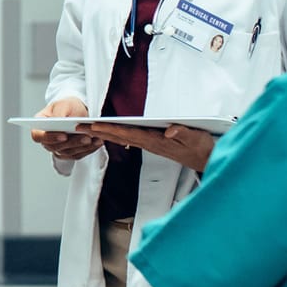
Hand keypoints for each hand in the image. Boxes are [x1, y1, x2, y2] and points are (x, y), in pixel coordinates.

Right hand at [31, 98, 102, 161]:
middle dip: (72, 143)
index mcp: (39, 126)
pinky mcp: (69, 153)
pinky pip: (78, 154)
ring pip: (68, 152)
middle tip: (85, 137)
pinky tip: (97, 142)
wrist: (78, 111)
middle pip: (55, 147)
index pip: (38, 136)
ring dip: (82, 147)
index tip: (63, 135)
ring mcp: (57, 148)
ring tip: (94, 139)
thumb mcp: (62, 104)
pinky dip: (88, 149)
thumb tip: (58, 121)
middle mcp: (46, 140)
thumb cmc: (67, 106)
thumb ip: (59, 113)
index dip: (49, 137)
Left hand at [80, 121, 218, 172]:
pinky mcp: (153, 143)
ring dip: (104, 133)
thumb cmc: (201, 147)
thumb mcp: (196, 138)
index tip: (93, 127)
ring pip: (122, 138)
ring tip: (87, 128)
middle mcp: (150, 143)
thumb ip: (183, 133)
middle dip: (98, 131)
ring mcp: (150, 144)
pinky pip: (130, 139)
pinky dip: (117, 134)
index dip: (109, 129)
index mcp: (156, 141)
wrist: (207, 159)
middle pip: (119, 136)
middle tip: (78, 127)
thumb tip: (169, 131)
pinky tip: (108, 132)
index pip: (128, 134)